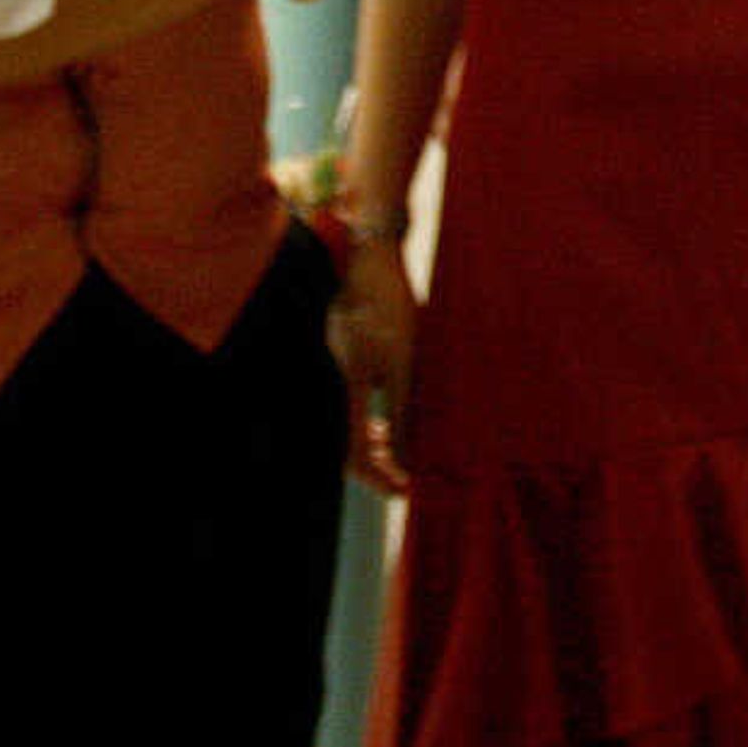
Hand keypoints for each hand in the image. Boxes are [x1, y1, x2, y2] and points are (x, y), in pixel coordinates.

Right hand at [325, 234, 418, 497]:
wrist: (367, 254)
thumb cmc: (390, 302)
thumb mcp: (405, 358)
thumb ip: (405, 408)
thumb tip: (408, 455)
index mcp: (350, 384)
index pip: (355, 452)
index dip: (379, 478)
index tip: (404, 491)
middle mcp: (339, 380)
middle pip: (348, 444)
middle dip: (378, 467)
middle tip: (405, 481)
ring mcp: (340, 368)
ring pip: (350, 424)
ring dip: (375, 445)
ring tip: (400, 455)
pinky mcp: (346, 356)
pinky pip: (353, 403)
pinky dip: (370, 421)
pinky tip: (389, 423)